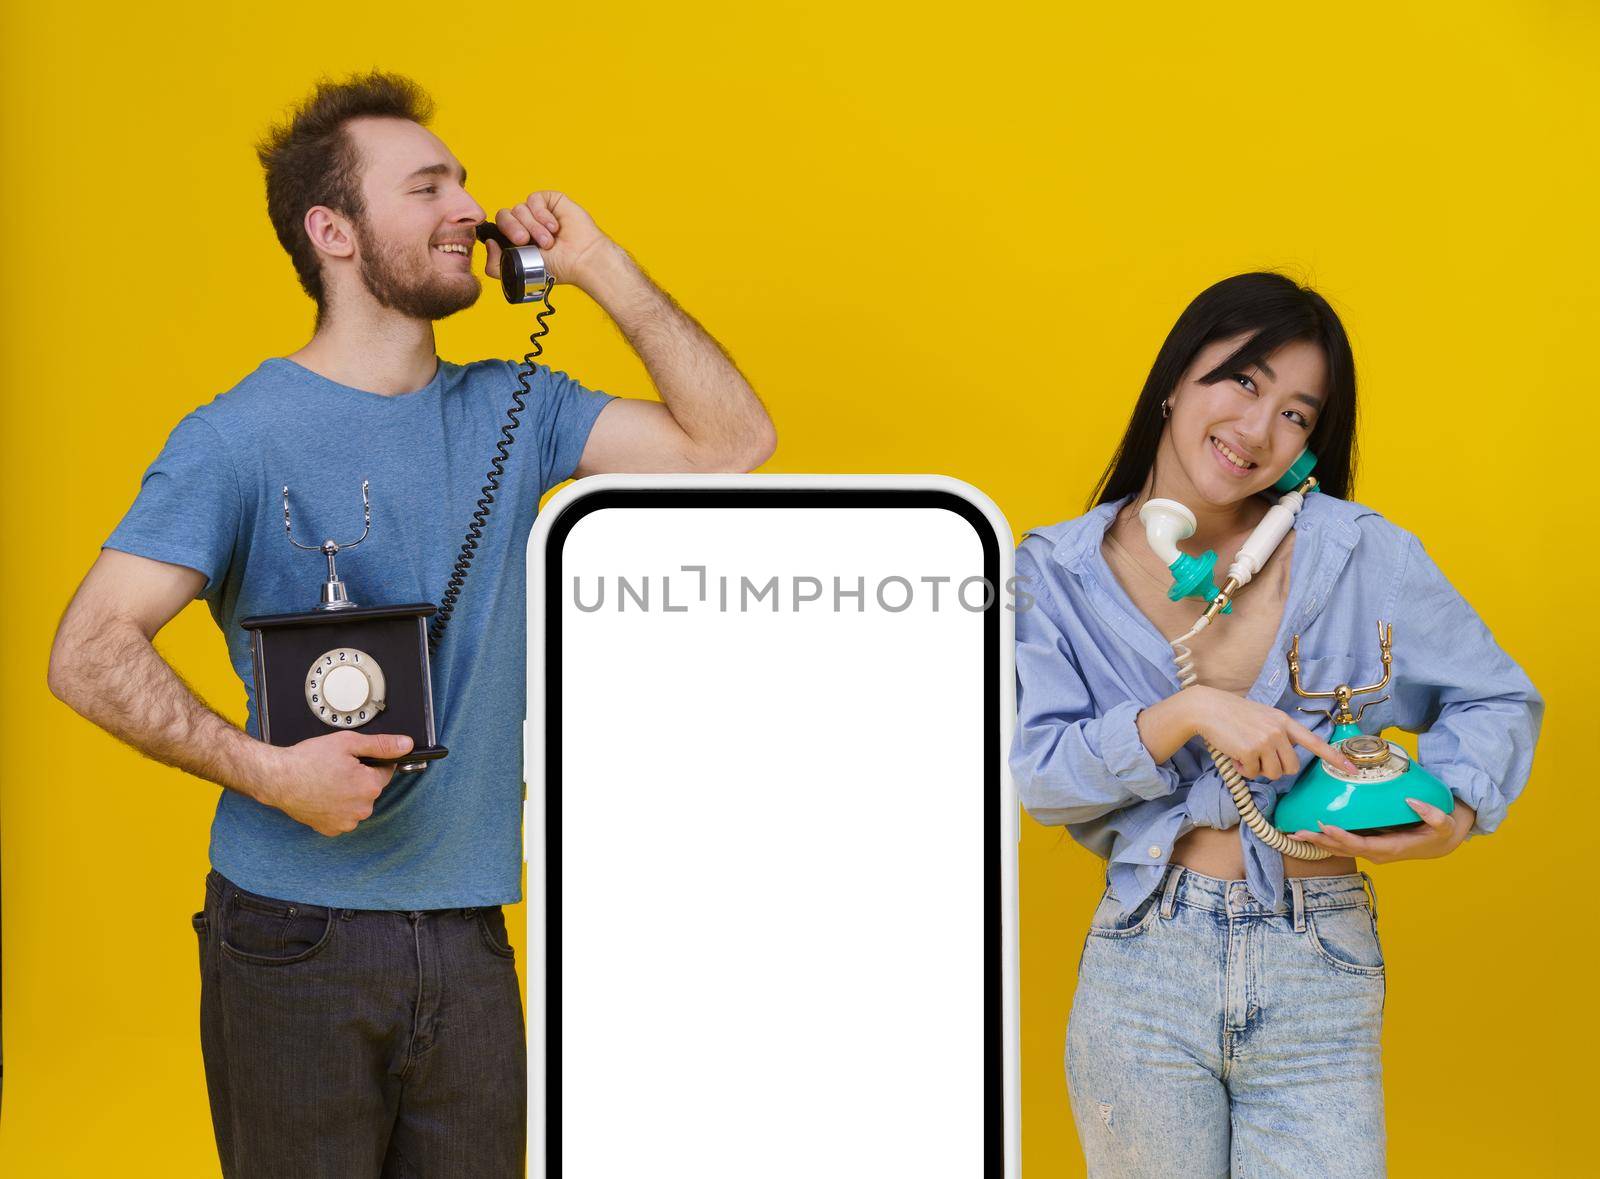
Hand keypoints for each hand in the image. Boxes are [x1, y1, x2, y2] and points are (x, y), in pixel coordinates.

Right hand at [261, 731, 413, 836]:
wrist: (278, 778)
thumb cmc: (308, 760)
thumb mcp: (349, 743)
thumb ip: (382, 745)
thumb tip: (405, 745)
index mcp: (370, 787)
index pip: (385, 771)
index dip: (370, 762)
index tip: (352, 760)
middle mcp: (362, 809)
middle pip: (371, 789)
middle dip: (359, 778)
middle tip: (336, 769)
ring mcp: (346, 822)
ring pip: (357, 803)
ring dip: (348, 794)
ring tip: (327, 782)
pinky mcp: (331, 830)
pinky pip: (342, 816)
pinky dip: (336, 807)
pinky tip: (322, 796)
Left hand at [483, 190, 614, 289]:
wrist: (581, 259)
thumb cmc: (557, 267)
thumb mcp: (519, 271)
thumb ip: (495, 266)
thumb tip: (488, 243)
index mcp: (515, 240)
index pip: (496, 228)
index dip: (500, 234)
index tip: (513, 245)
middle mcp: (524, 225)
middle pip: (503, 216)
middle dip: (513, 229)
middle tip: (525, 241)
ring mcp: (536, 212)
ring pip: (518, 209)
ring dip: (533, 227)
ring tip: (549, 241)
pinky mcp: (549, 201)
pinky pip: (533, 199)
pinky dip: (542, 214)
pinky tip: (554, 227)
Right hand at [1184, 685, 1356, 779]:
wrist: (1208, 709)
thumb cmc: (1232, 715)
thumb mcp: (1262, 718)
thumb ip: (1277, 734)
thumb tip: (1281, 761)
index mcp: (1284, 721)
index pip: (1314, 742)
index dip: (1334, 758)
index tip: (1352, 770)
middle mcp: (1279, 730)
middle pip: (1291, 767)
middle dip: (1275, 768)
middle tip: (1258, 759)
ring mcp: (1265, 740)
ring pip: (1273, 773)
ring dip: (1258, 770)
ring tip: (1243, 754)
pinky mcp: (1250, 750)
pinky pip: (1253, 773)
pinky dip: (1242, 770)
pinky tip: (1234, 755)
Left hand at [1292, 797, 1474, 863]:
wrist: (1440, 843)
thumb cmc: (1441, 832)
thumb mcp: (1444, 824)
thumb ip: (1431, 814)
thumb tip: (1412, 801)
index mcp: (1391, 849)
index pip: (1361, 845)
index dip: (1342, 838)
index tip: (1325, 827)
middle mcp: (1376, 852)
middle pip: (1343, 849)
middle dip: (1320, 841)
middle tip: (1297, 831)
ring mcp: (1370, 849)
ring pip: (1339, 848)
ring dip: (1316, 841)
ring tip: (1293, 833)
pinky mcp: (1367, 843)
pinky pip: (1342, 843)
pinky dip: (1324, 839)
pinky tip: (1307, 832)